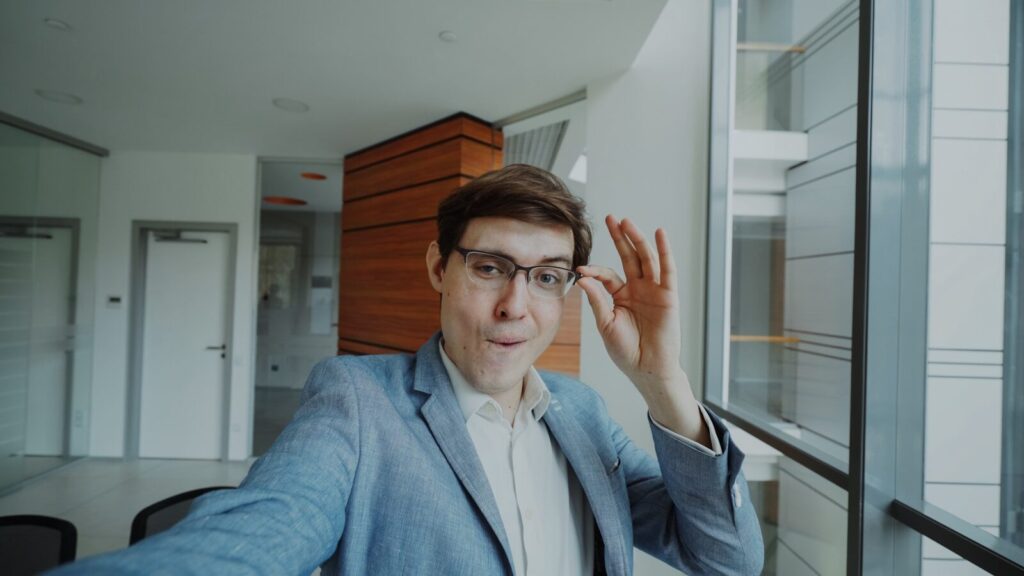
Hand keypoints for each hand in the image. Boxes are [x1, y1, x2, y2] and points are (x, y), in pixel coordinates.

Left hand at [576, 215, 682, 392]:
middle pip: (629, 258)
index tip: (581, 269)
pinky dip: (664, 251)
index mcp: (621, 296)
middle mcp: (638, 289)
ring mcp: (654, 290)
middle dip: (620, 238)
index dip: (595, 271)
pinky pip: (667, 270)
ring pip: (646, 259)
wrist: (647, 369)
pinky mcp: (668, 295)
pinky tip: (659, 234)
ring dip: (637, 240)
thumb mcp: (606, 324)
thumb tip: (583, 278)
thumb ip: (597, 300)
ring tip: (627, 222)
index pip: (608, 275)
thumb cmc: (626, 351)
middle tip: (611, 218)